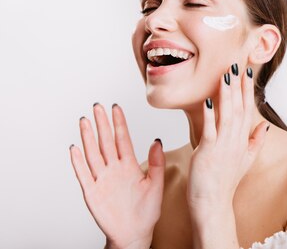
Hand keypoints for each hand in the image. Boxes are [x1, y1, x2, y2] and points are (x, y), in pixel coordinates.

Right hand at [69, 103, 164, 248]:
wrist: (135, 234)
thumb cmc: (146, 211)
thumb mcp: (156, 184)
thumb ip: (157, 162)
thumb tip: (157, 139)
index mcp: (129, 166)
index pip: (123, 139)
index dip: (119, 123)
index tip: (116, 107)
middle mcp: (114, 169)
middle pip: (106, 142)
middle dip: (101, 124)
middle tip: (97, 106)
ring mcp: (102, 180)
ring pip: (93, 154)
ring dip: (88, 138)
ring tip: (84, 120)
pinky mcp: (93, 193)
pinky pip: (84, 175)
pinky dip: (78, 162)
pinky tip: (75, 148)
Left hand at [187, 63, 269, 212]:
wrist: (213, 204)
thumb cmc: (226, 182)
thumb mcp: (246, 160)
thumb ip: (257, 140)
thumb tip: (266, 125)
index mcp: (244, 141)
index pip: (248, 110)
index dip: (247, 91)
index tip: (247, 73)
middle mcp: (236, 141)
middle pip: (239, 108)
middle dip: (238, 86)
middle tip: (236, 65)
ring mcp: (223, 146)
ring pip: (227, 115)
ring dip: (226, 94)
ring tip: (226, 76)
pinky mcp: (208, 152)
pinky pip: (210, 130)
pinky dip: (209, 115)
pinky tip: (208, 100)